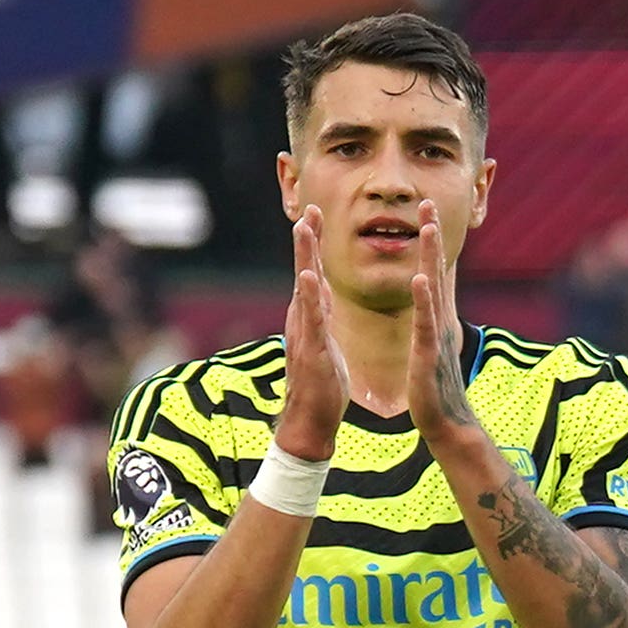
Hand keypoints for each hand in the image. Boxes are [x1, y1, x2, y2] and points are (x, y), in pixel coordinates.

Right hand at [276, 208, 347, 459]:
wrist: (311, 419)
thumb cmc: (322, 382)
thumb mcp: (325, 338)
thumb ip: (320, 312)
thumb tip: (319, 286)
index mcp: (311, 316)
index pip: (312, 272)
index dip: (313, 244)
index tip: (316, 214)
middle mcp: (302, 318)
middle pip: (304, 270)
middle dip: (306, 239)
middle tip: (309, 208)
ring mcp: (305, 332)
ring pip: (303, 288)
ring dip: (304, 257)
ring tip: (304, 229)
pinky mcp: (312, 348)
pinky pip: (311, 318)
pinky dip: (308, 295)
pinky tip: (308, 275)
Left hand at [406, 203, 486, 464]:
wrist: (448, 425)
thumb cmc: (436, 391)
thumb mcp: (431, 349)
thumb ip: (431, 326)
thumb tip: (429, 308)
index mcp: (435, 320)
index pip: (432, 273)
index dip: (430, 242)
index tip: (426, 212)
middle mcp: (440, 321)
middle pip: (436, 271)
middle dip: (433, 236)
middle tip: (429, 203)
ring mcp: (437, 336)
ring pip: (433, 289)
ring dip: (432, 257)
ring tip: (427, 228)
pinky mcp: (429, 354)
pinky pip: (426, 323)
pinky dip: (425, 300)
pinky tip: (421, 279)